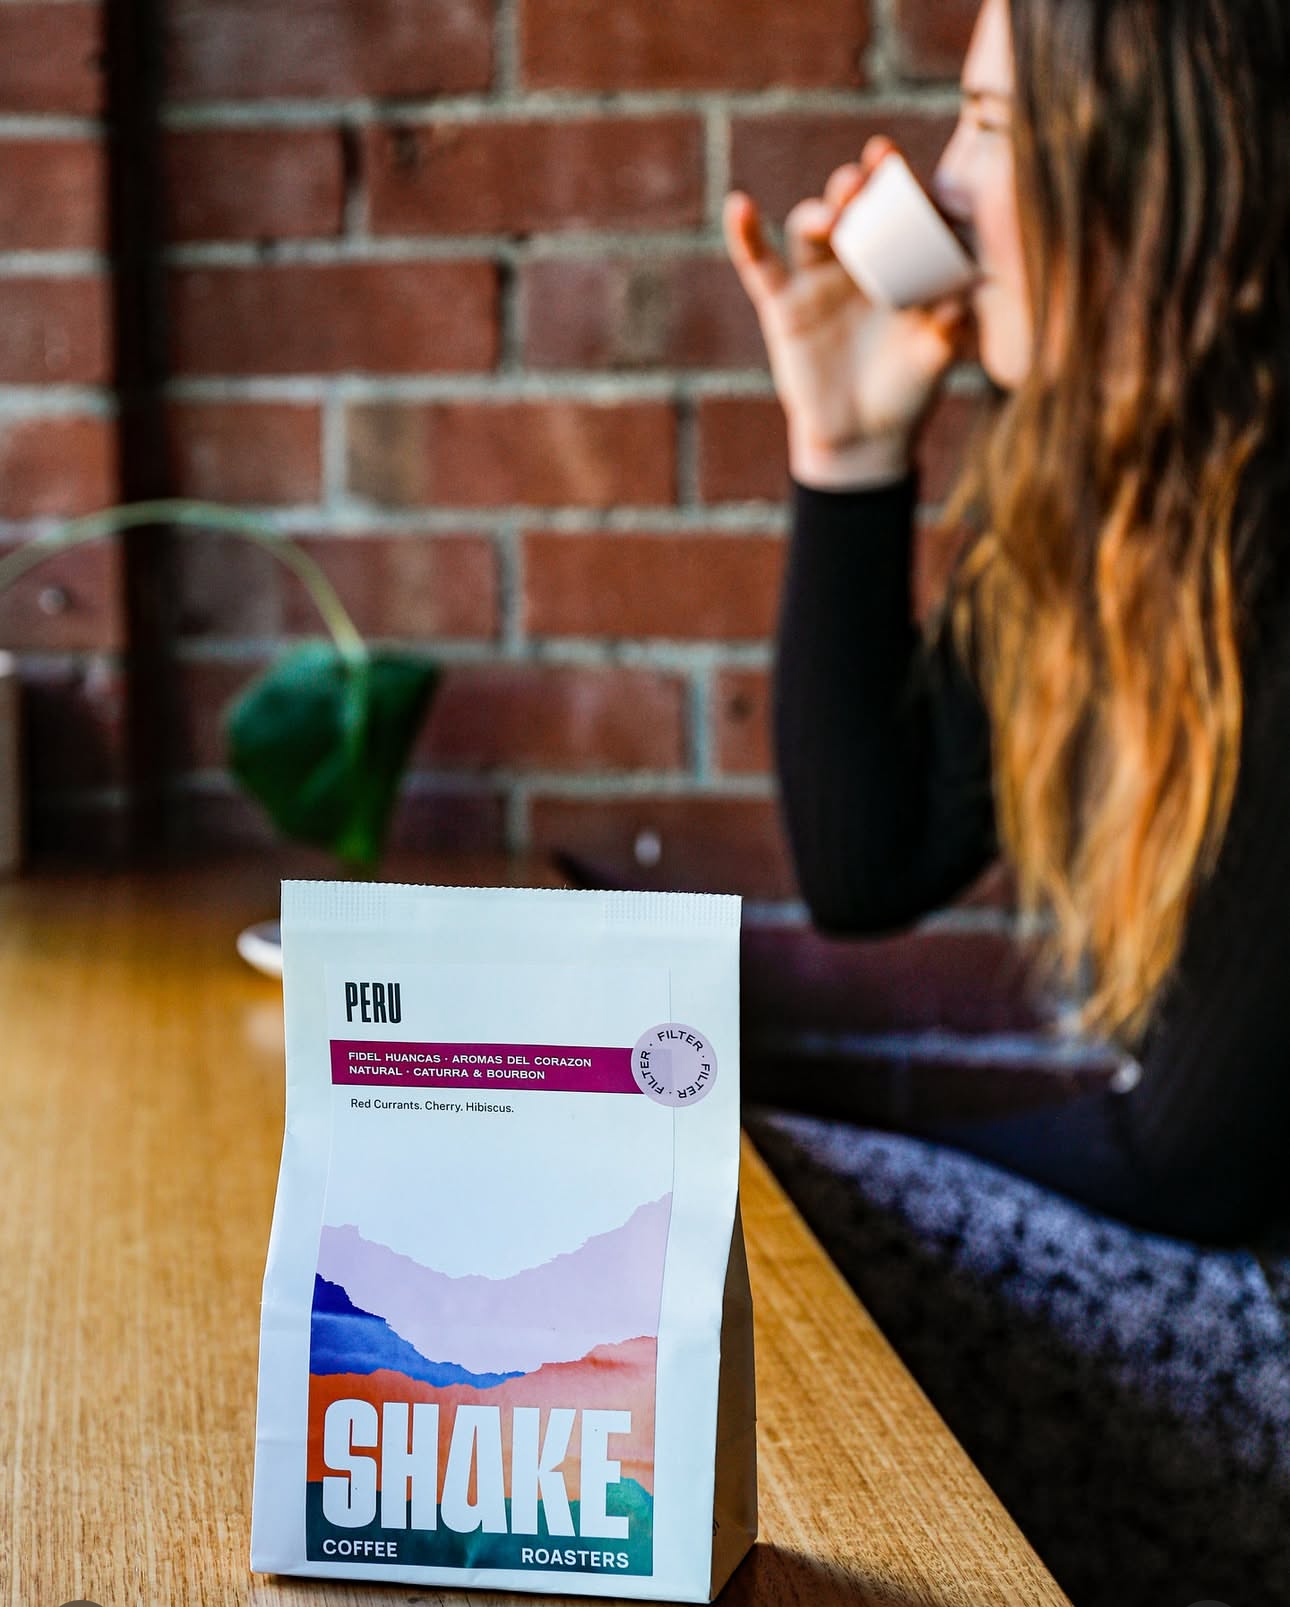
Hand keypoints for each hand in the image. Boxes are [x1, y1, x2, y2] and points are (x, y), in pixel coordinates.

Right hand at [723, 137, 972, 489]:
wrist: (862, 436)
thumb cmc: (907, 391)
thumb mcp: (933, 360)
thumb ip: (949, 330)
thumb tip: (964, 302)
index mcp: (900, 261)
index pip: (899, 211)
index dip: (898, 183)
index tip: (895, 161)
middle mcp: (858, 259)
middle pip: (853, 208)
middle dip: (856, 188)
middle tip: (863, 179)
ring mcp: (818, 279)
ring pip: (810, 230)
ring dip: (817, 214)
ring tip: (829, 217)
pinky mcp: (783, 305)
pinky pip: (759, 265)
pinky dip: (745, 236)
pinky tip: (738, 205)